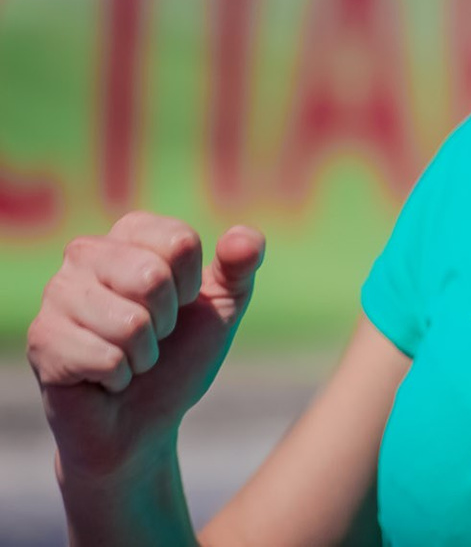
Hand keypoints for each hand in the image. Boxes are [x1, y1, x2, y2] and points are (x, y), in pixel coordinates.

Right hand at [26, 212, 266, 481]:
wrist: (142, 421)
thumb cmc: (180, 354)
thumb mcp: (224, 306)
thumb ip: (242, 264)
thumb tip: (243, 240)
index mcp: (130, 234)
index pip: (180, 242)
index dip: (192, 286)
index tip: (181, 304)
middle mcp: (84, 254)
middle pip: (151, 277)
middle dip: (167, 321)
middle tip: (154, 336)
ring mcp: (56, 296)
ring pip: (129, 322)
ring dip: (144, 353)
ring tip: (129, 356)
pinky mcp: (42, 341)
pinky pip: (105, 358)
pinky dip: (119, 376)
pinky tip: (104, 378)